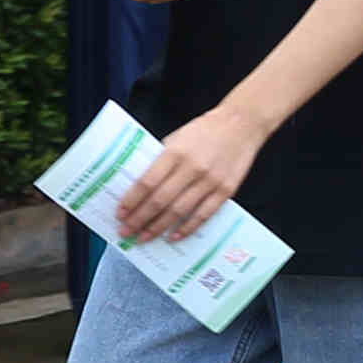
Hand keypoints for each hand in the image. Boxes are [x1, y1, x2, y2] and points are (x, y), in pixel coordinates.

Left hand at [111, 103, 265, 243]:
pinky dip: (187, 228)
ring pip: (179, 211)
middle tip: (126, 231)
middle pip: (160, 201)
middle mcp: (193, 168)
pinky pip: (204, 214)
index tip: (120, 214)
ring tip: (143, 238)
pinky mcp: (226, 190)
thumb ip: (161, 160)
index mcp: (176, 152)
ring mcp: (211, 181)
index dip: (131, 201)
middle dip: (140, 219)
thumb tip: (141, 187)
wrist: (242, 124)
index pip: (147, 183)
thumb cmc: (205, 130)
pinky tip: (173, 237)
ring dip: (158, 227)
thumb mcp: (177, 138)